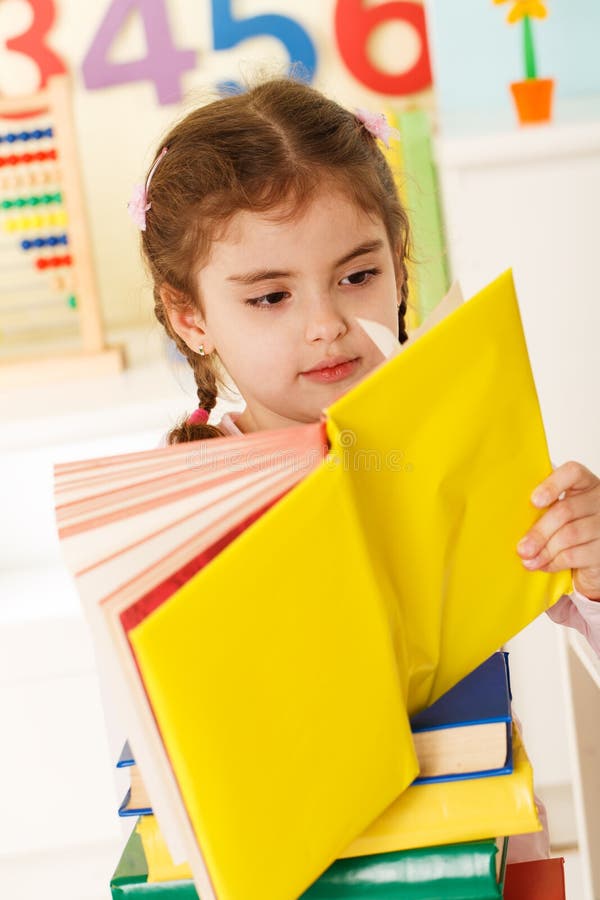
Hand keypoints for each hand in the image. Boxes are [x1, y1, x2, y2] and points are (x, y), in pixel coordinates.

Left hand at [517, 461, 599, 600]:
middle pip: (565, 510)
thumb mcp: (558, 511)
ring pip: (569, 535)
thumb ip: (543, 504)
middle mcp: (599, 501)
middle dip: (539, 531)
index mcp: (585, 484)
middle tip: (522, 547)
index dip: (552, 485)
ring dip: (544, 549)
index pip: (572, 472)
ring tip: (528, 559)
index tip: (533, 501)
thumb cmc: (568, 528)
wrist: (590, 559)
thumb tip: (511, 507)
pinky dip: (554, 562)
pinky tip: (543, 565)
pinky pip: (574, 555)